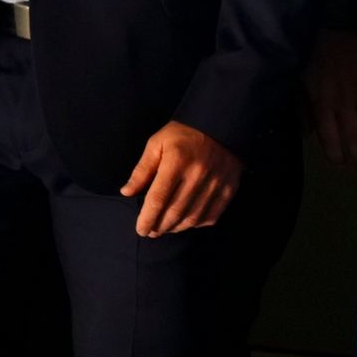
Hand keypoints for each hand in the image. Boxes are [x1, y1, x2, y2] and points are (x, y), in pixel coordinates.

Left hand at [121, 120, 242, 237]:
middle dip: (159, 227)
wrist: (220, 125)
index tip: (140, 229)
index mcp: (176, 161)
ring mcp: (216, 182)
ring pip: (193, 217)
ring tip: (165, 229)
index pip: (158, 199)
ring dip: (176, 228)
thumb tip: (127, 192)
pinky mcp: (229, 188)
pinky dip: (197, 224)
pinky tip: (186, 223)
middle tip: (150, 231)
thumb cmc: (183, 134)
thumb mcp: (157, 144)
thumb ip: (142, 170)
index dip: (147, 218)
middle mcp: (198, 174)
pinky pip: (212, 215)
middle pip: (175, 212)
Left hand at [302, 30, 356, 172]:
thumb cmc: (315, 55)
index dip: (339, 157)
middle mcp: (342, 102)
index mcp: (321, 103)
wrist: (334, 24)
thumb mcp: (299, 81)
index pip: (330, 140)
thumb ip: (303, 109)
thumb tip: (308, 135)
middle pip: (355, 139)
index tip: (346, 167)